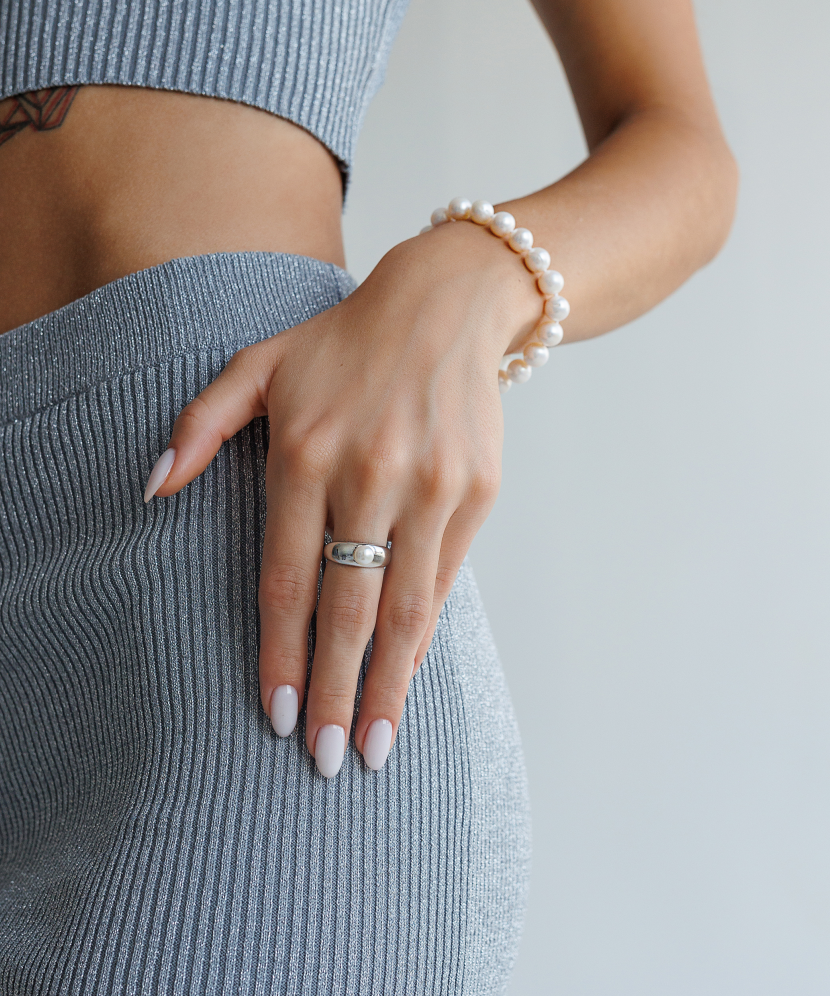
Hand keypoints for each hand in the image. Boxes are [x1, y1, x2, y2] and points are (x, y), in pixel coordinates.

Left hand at [144, 223, 536, 775]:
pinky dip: (426, 633)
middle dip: (334, 690)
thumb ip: (199, 426)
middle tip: (325, 761)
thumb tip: (150, 490)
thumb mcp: (257, 364)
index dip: (280, 653)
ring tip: (375, 745)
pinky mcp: (475, 490)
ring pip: (405, 605)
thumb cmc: (342, 344)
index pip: (286, 576)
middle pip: (347, 605)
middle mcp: (369, 473)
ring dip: (388, 682)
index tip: (276, 714)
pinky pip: (446, 578)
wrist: (445, 307)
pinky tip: (409, 674)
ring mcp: (430, 484)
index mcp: (304, 450)